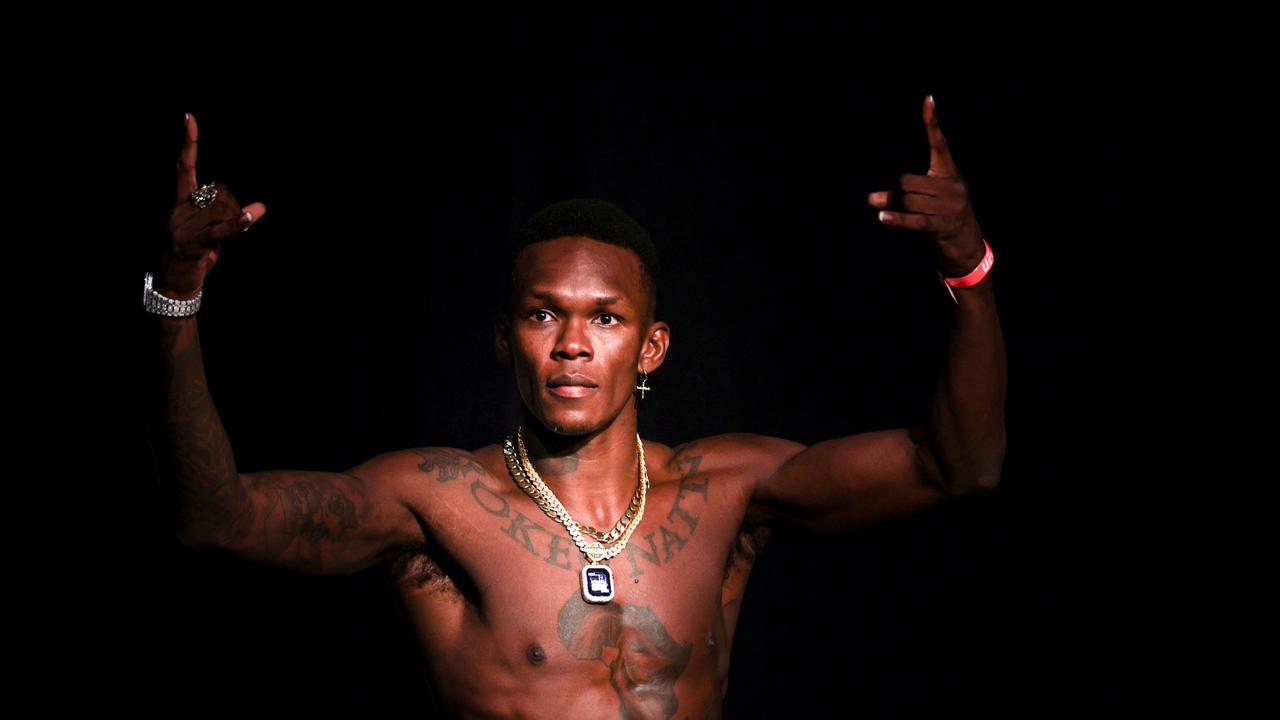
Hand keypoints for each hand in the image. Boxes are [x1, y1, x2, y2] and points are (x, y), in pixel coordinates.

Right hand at [157, 113, 266, 297]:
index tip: (190, 117)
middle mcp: (177, 209)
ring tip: (226, 239)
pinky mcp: (192, 243)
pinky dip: (239, 224)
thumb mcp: (210, 230)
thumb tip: (260, 206)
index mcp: (180, 202)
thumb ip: (227, 215)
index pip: (183, 166)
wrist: (175, 284)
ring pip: (223, 210)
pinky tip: (254, 214)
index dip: (189, 142)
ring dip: (236, 223)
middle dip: (235, 208)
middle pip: (219, 192)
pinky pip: (221, 229)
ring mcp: (182, 226)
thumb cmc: (195, 255)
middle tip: (232, 228)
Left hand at [866, 95, 984, 276]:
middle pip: (909, 182)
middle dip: (896, 193)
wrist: (966, 246)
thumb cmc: (939, 218)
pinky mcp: (945, 225)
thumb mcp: (921, 202)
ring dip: (895, 208)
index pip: (939, 143)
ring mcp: (952, 206)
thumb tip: (869, 199)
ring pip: (909, 201)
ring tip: (888, 214)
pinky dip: (897, 219)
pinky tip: (882, 217)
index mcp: (949, 172)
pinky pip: (915, 220)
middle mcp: (953, 185)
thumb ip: (897, 197)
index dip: (931, 123)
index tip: (927, 99)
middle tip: (889, 202)